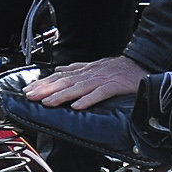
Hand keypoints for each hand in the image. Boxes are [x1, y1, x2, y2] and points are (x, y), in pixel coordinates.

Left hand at [23, 55, 148, 109]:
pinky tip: (78, 106)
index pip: (60, 76)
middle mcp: (90, 73)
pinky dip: (88, 99)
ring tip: (48, 102)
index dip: (44, 83)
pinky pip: (99, 94)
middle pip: (65, 81)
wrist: (142, 64)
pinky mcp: (114, 86)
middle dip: (46, 89)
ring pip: (78, 87)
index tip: (29, 90)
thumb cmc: (119, 68)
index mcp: (85, 70)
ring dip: (62, 95)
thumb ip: (77, 68)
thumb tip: (59, 69)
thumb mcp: (94, 66)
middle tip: (31, 96)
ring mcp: (102, 79)